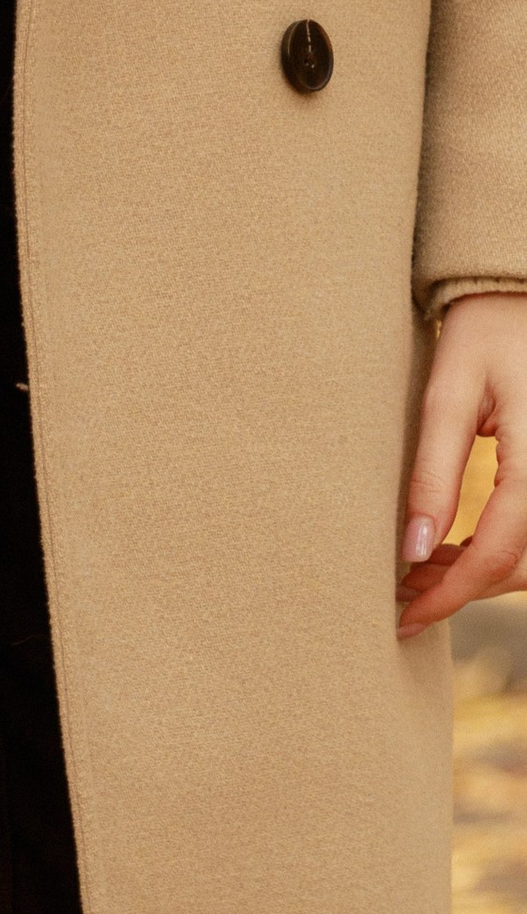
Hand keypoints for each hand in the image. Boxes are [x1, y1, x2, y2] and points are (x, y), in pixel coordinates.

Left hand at [398, 293, 526, 636]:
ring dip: (476, 576)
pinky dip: (493, 552)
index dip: (450, 593)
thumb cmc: (486, 331)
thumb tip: (413, 551)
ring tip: (416, 572)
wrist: (521, 297)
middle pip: (520, 565)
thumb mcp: (448, 396)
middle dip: (460, 589)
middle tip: (399, 594)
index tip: (403, 617)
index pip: (499, 551)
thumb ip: (434, 474)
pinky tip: (447, 549)